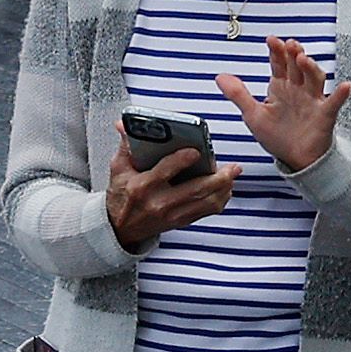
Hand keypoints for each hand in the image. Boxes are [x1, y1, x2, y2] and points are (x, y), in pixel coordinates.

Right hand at [105, 133, 229, 250]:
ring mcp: (172, 214)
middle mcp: (159, 202)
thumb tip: (124, 124)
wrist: (120, 227)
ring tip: (232, 175)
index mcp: (142, 186)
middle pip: (195, 189)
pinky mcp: (181, 221)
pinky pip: (207, 212)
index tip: (196, 150)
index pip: (165, 171)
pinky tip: (225, 189)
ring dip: (224, 189)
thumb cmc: (121, 195)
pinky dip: (220, 200)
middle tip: (231, 167)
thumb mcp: (118, 168)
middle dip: (218, 178)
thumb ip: (126, 145)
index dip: (182, 160)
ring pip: (206, 202)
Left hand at [222, 35, 348, 175]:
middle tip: (289, 45)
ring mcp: (312, 101)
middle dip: (293, 54)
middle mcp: (298, 90)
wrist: (295, 159)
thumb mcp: (253, 115)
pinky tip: (344, 86)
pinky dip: (340, 95)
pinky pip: (334, 103)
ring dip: (311, 68)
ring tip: (304, 59)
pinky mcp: (325, 115)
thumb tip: (220, 77)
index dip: (276, 52)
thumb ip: (238, 95)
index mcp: (280, 87)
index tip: (271, 40)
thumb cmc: (277, 136)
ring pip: (314, 79)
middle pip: (297, 67)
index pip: (278, 64)